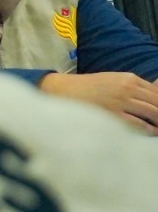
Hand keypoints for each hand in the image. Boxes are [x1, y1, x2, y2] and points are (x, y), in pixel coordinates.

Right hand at [41, 71, 157, 134]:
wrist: (64, 91)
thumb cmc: (88, 88)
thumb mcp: (113, 80)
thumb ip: (132, 86)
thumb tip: (152, 96)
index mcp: (129, 78)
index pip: (157, 91)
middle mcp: (128, 88)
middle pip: (157, 102)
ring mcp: (121, 102)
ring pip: (152, 112)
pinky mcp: (114, 115)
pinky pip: (139, 124)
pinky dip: (149, 130)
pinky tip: (151, 132)